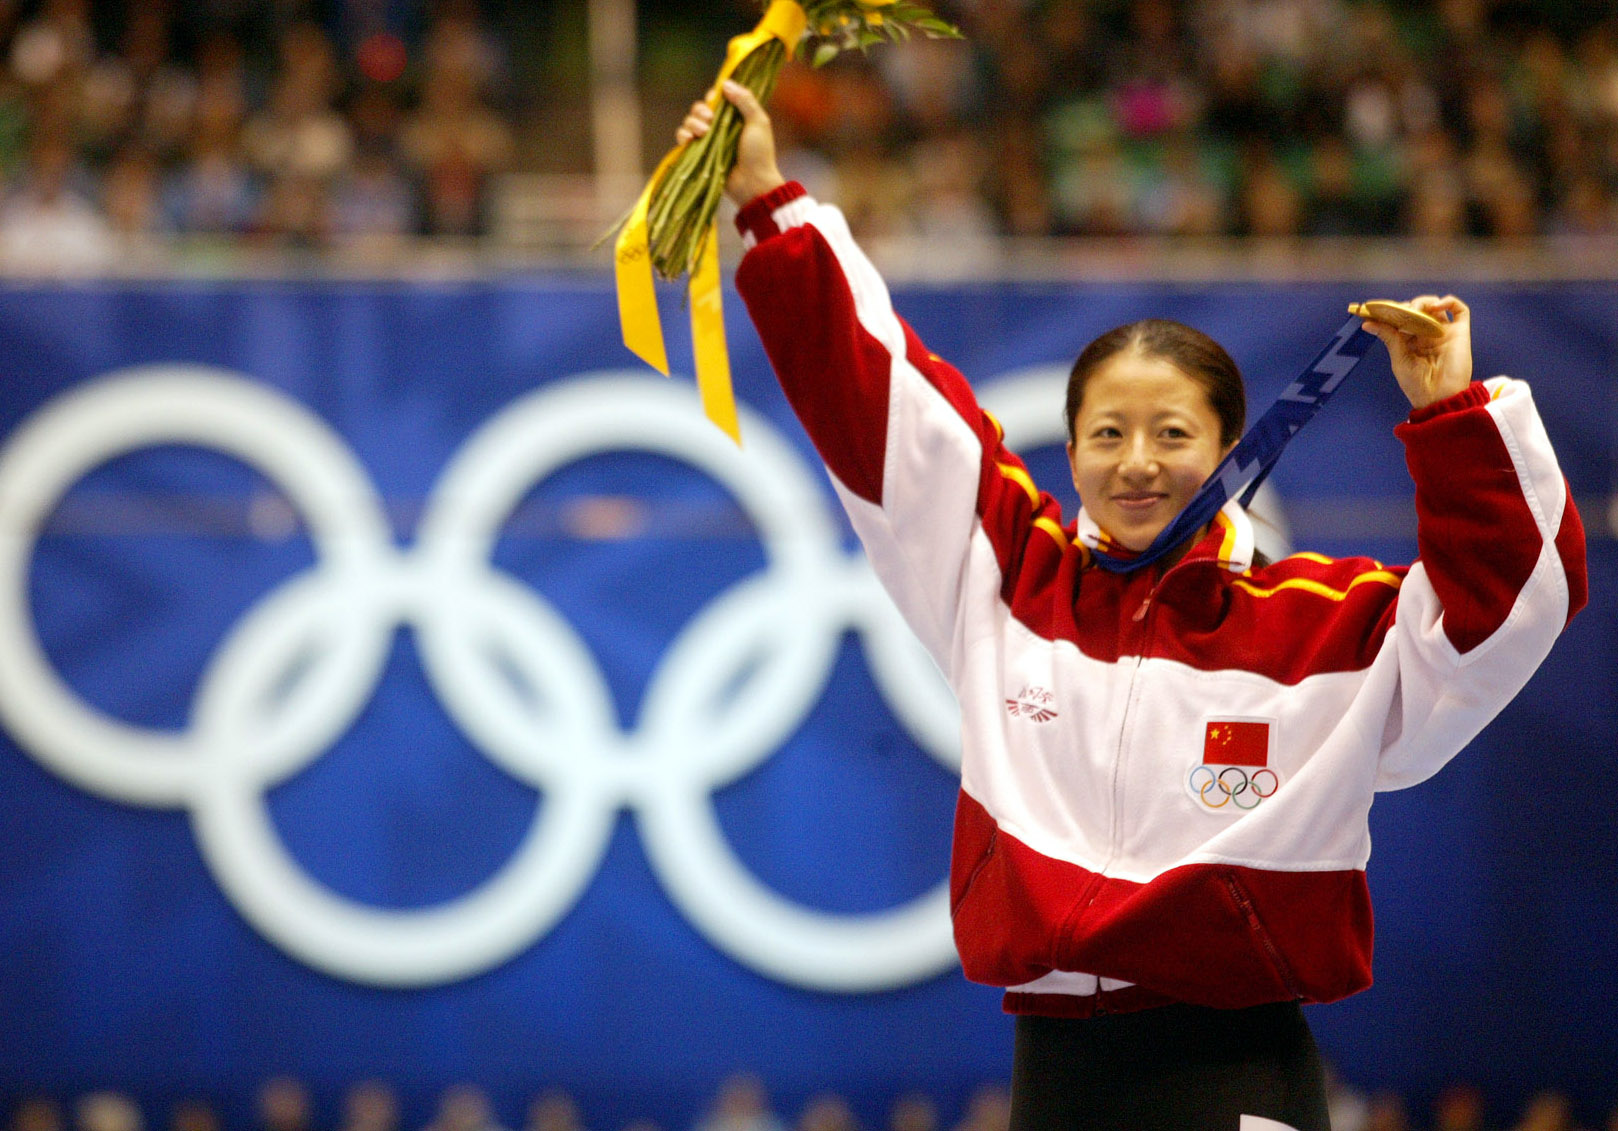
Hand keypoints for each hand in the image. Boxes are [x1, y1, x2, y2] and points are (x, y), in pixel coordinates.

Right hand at [676, 79, 784, 207]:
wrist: (753, 183)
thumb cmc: (760, 154)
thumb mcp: (758, 122)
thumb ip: (745, 101)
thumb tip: (726, 84)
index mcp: (734, 116)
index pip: (717, 99)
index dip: (713, 96)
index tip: (715, 99)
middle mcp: (719, 126)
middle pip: (700, 108)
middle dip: (700, 110)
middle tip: (709, 120)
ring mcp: (708, 141)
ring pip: (689, 122)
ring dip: (692, 123)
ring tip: (703, 132)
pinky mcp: (699, 154)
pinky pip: (683, 139)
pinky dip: (683, 136)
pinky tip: (690, 139)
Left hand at [1359, 295, 1473, 409]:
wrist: (1439, 398)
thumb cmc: (1417, 384)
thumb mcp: (1399, 358)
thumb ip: (1389, 336)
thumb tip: (1367, 323)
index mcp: (1411, 341)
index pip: (1402, 319)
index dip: (1393, 311)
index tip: (1379, 308)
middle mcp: (1428, 334)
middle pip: (1418, 310)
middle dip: (1407, 307)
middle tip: (1399, 311)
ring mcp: (1444, 332)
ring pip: (1436, 306)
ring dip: (1425, 302)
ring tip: (1416, 309)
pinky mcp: (1460, 332)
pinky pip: (1459, 310)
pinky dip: (1448, 301)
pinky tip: (1436, 306)